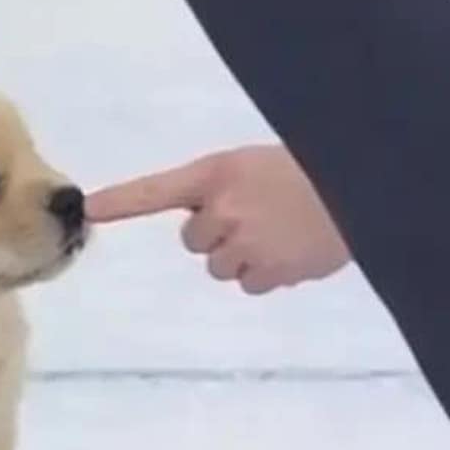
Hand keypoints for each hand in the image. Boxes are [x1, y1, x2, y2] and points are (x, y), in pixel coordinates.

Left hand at [85, 145, 349, 294]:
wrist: (361, 188)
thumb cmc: (308, 170)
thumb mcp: (254, 166)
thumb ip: (222, 189)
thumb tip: (204, 217)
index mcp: (217, 173)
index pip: (157, 190)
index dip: (121, 201)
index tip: (88, 209)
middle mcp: (223, 208)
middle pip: (194, 240)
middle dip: (218, 233)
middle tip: (256, 216)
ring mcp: (245, 242)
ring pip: (220, 266)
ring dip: (242, 255)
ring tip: (278, 233)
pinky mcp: (270, 271)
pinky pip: (250, 283)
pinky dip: (268, 273)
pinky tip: (292, 250)